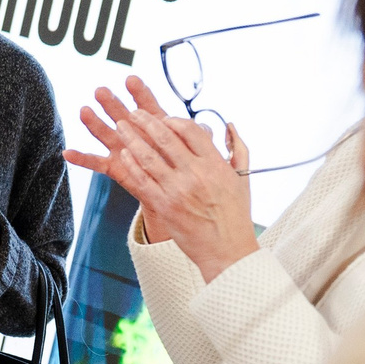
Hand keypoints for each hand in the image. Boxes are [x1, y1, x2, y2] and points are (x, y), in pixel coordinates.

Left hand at [64, 76, 258, 283]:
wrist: (227, 250)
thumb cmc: (235, 214)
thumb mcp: (243, 177)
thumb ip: (237, 148)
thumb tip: (229, 125)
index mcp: (215, 164)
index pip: (191, 130)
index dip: (174, 120)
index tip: (163, 118)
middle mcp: (196, 174)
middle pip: (165, 139)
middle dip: (146, 122)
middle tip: (134, 113)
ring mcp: (178, 190)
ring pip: (149, 157)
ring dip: (132, 139)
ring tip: (121, 127)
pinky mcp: (164, 206)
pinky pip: (142, 181)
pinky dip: (131, 165)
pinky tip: (124, 155)